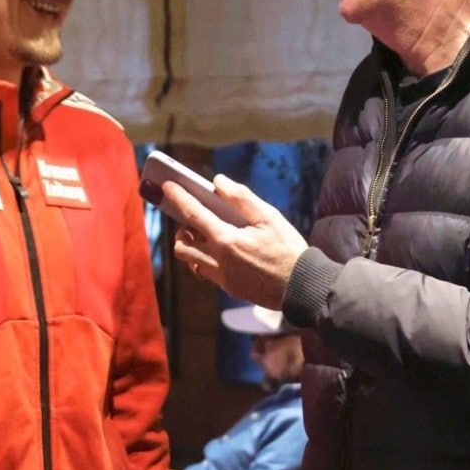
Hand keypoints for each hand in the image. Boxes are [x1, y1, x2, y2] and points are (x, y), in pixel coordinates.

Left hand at [163, 176, 306, 310]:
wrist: (302, 287)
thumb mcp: (269, 217)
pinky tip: (220, 251)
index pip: (193, 214)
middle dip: (182, 228)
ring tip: (205, 234)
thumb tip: (219, 182)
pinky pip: (205, 272)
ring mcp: (222, 277)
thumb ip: (241, 198)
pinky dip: (205, 259)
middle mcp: (219, 261)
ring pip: (190, 261)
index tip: (167, 186)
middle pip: (182, 244)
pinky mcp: (229, 288)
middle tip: (194, 217)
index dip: (178, 197)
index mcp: (227, 240)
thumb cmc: (289, 250)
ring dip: (191, 245)